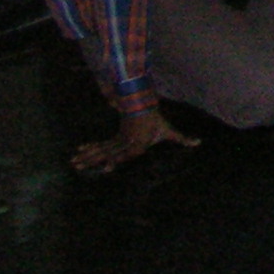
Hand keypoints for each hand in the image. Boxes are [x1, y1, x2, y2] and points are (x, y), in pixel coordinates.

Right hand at [72, 106, 195, 175]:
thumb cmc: (157, 122)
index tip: (106, 167)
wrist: (146, 106)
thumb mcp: (169, 131)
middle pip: (107, 152)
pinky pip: (101, 144)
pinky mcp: (115, 137)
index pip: (126, 154)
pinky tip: (80, 151)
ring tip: (74, 162)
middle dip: (92, 160)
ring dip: (88, 155)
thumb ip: (182, 139)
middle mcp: (125, 143)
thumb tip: (199, 143)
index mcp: (137, 144)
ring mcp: (119, 139)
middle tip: (77, 166)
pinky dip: (91, 147)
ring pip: (101, 149)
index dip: (116, 160)